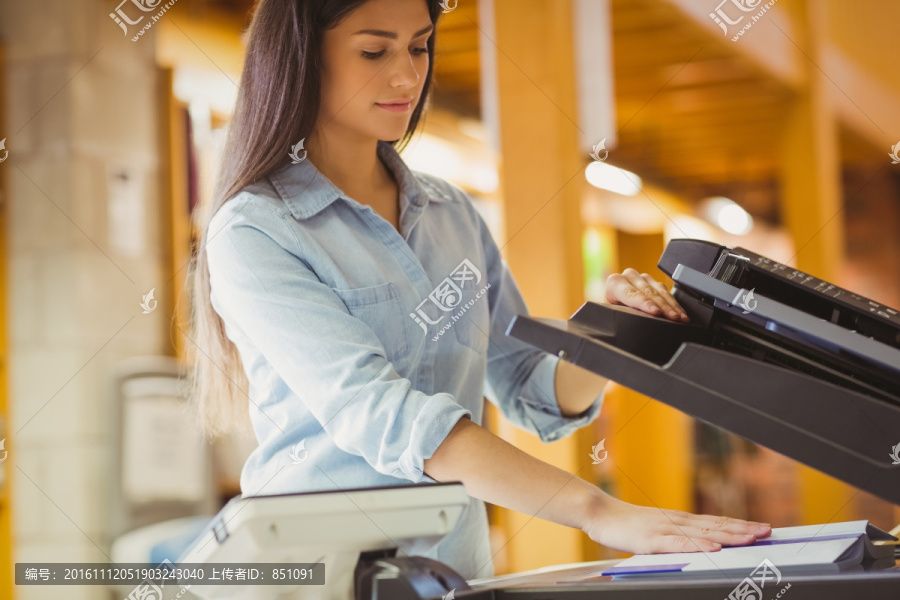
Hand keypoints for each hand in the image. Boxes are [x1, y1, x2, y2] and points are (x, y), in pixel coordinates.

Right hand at [583, 493, 770, 553]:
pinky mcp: (651, 539)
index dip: (741, 525)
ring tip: (750, 538)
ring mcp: (665, 528)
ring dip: (729, 535)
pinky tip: (712, 547)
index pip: (717, 522)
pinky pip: (678, 543)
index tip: (764, 528)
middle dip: (743, 529)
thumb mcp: (658, 529)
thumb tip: (703, 543)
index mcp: (680, 520)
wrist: (600, 514)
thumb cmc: (628, 524)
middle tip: (768, 531)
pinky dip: (697, 545)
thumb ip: (679, 536)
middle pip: (716, 525)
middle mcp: (677, 521)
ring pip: (703, 532)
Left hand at [606, 268, 689, 321]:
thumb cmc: (610, 312)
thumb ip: (620, 314)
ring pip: (660, 290)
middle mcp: (629, 276)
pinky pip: (666, 292)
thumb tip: (632, 321)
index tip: (656, 312)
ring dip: (672, 306)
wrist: (613, 308)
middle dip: (663, 306)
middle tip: (674, 318)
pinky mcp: (654, 283)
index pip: (631, 293)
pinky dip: (674, 304)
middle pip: (649, 292)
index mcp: (615, 282)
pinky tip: (681, 314)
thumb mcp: (611, 314)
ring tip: (681, 318)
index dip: (645, 303)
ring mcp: (643, 278)